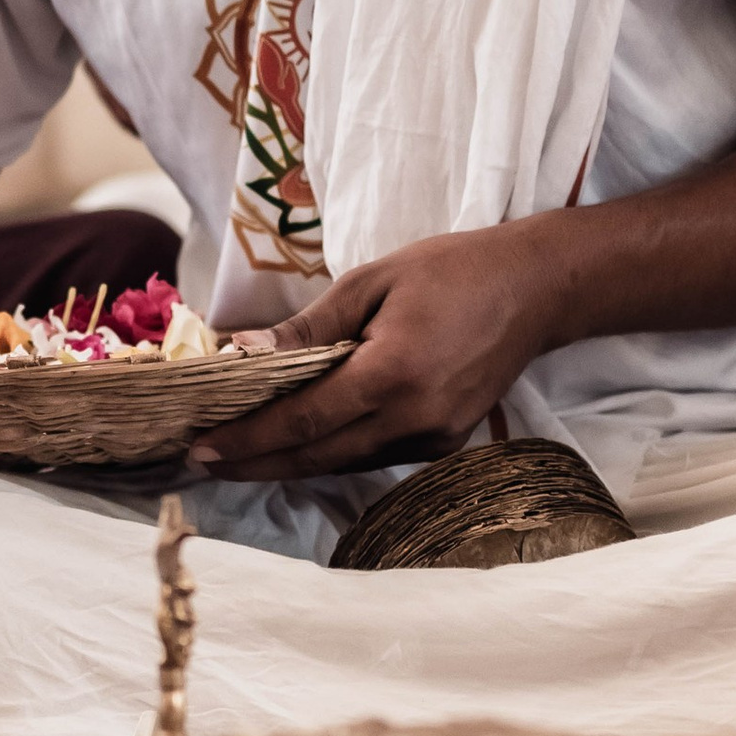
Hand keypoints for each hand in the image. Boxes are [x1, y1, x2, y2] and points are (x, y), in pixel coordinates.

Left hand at [187, 224, 565, 480]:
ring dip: (289, 461)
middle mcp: (415, 419)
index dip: (248, 439)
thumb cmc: (450, 272)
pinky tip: (296, 441)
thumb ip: (308, 328)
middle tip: (202, 460)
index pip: (304, 421)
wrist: (534, 291)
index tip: (201, 448)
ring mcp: (435, 439)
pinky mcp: (445, 444)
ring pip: (344, 462)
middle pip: (317, 456)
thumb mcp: (370, 282)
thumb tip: (244, 353)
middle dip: (256, 463)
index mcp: (394, 374)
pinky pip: (372, 456)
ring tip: (236, 452)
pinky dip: (330, 451)